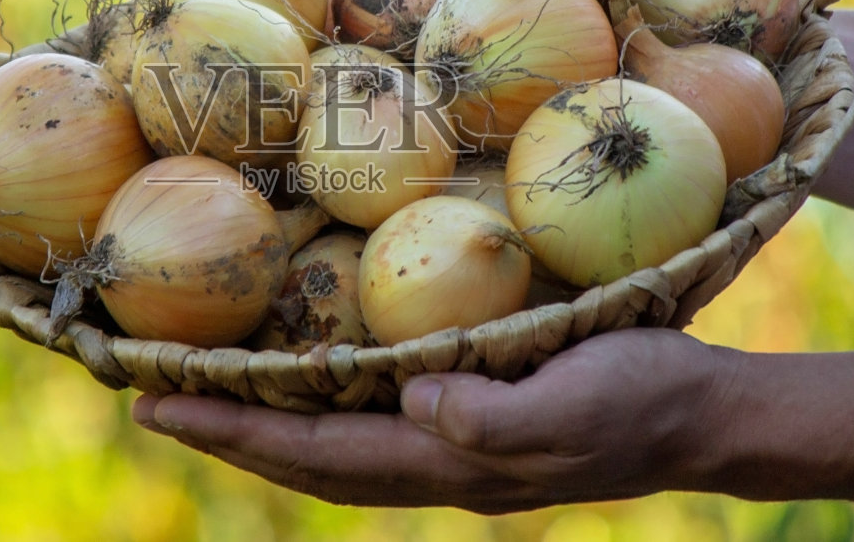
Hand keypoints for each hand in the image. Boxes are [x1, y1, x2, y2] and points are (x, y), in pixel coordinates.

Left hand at [131, 328, 740, 513]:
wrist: (704, 415)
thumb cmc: (646, 397)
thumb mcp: (576, 404)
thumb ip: (495, 419)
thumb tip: (413, 403)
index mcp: (451, 464)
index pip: (321, 456)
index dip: (238, 433)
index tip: (160, 406)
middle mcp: (438, 466)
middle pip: (309, 462)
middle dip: (228, 436)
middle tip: (149, 404)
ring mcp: (453, 452)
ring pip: (334, 451)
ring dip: (263, 430)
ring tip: (202, 401)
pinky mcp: (471, 424)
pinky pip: (370, 428)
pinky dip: (319, 416)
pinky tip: (306, 388)